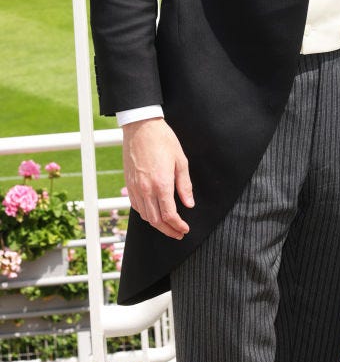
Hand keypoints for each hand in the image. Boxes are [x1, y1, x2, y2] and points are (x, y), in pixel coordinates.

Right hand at [122, 118, 193, 238]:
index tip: (184, 229)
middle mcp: (146, 189)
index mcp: (161, 184)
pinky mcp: (129, 184)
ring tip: (167, 226)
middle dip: (168, 230)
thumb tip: (189, 203)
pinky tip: (153, 213)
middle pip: (156, 221)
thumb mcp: (181, 160)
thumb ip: (184, 185)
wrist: (141, 127)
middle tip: (178, 233)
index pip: (169, 215)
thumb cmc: (163, 140)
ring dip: (157, 225)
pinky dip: (145, 214)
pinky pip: (136, 206)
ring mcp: (135, 187)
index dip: (178, 226)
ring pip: (145, 216)